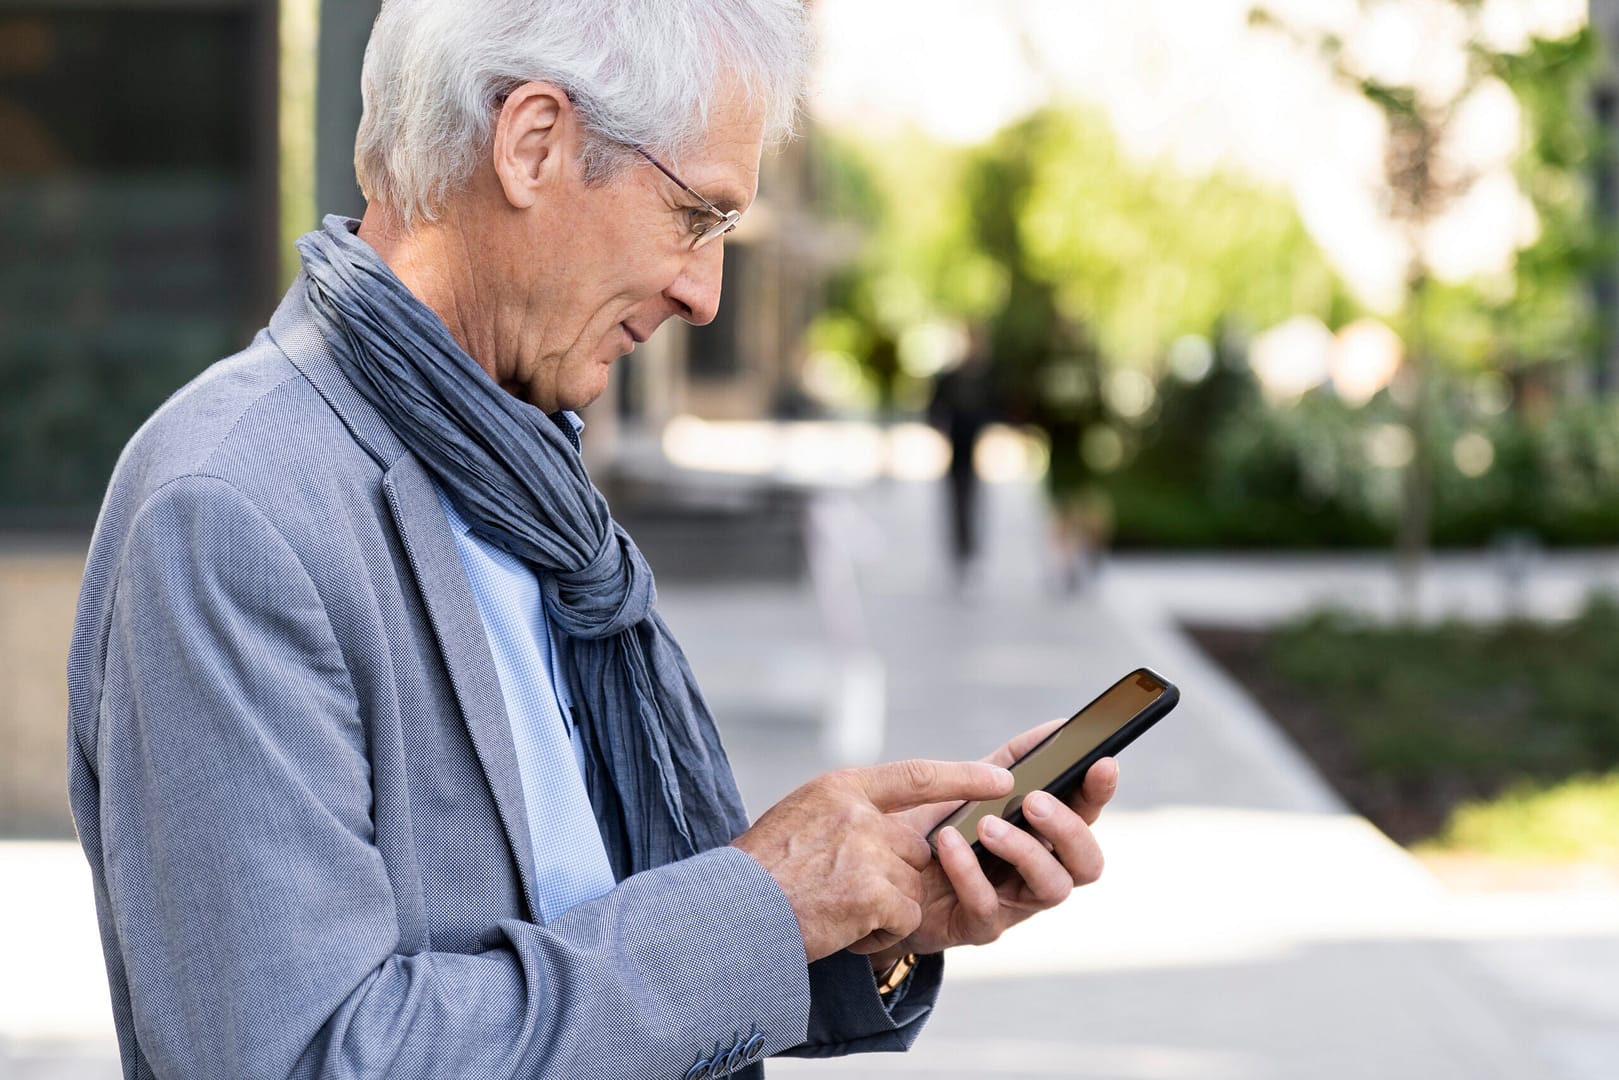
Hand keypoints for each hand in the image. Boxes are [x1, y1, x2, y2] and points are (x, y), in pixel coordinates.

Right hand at [730, 759, 1013, 961]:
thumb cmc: (760, 872)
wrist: (731, 913)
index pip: (916, 776)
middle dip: (895, 876)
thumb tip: (895, 830)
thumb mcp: (800, 817)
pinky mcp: (874, 893)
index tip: (1000, 779)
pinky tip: (843, 928)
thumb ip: (849, 815)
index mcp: (841, 787)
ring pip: (912, 886)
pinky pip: (905, 918)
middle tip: (846, 891)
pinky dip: (880, 933)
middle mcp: (859, 813)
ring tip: (836, 909)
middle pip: (916, 847)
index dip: (962, 777)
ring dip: (885, 907)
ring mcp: (868, 851)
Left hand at [867, 721, 1119, 961]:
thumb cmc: (937, 827)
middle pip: (1086, 862)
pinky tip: (948, 842)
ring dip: (1024, 850)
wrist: (884, 872)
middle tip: (1034, 801)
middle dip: (1068, 829)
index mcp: (1045, 835)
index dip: (1099, 791)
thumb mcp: (973, 785)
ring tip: (988, 824)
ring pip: (1052, 888)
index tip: (1101, 763)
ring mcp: (1014, 904)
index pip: (1088, 814)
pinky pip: (987, 906)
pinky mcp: (978, 926)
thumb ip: (1015, 759)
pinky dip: (970, 871)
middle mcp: (1040, 872)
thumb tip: (1058, 727)